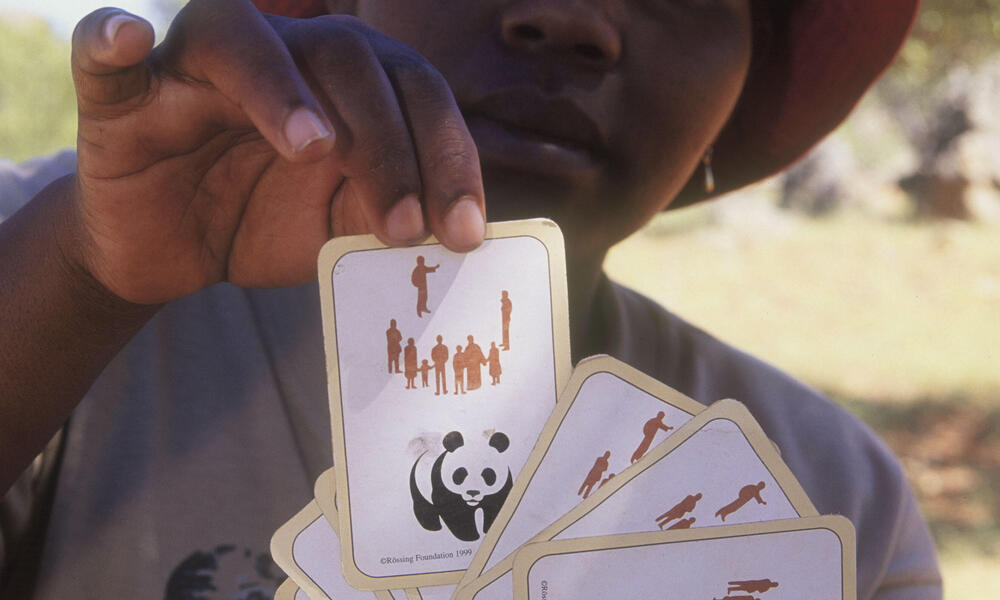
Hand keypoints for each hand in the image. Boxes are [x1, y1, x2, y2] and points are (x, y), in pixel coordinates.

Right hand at [67, 0, 484, 303]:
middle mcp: (280, 56)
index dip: (447, 155)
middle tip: (405, 227)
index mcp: (343, 83)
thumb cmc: (263, 222)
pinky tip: (129, 40)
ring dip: (282, 88)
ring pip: (242, 41)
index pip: (413, 90)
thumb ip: (388, 212)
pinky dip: (110, 39)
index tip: (464, 231)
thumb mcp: (338, 226)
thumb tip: (457, 231)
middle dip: (388, 144)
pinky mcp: (123, 98)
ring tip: (313, 148)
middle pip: (346, 59)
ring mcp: (197, 69)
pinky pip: (104, 53)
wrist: (172, 251)